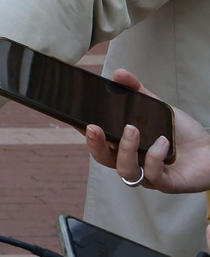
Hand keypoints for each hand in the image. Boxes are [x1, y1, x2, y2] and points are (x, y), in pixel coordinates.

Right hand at [84, 69, 209, 192]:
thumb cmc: (179, 132)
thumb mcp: (156, 107)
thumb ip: (137, 90)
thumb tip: (119, 73)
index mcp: (123, 144)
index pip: (99, 141)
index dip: (85, 134)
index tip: (77, 120)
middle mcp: (132, 161)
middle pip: (104, 160)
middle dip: (96, 145)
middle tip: (94, 128)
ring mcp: (148, 175)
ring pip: (125, 170)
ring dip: (125, 150)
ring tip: (133, 130)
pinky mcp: (167, 184)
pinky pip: (153, 175)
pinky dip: (154, 157)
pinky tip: (162, 142)